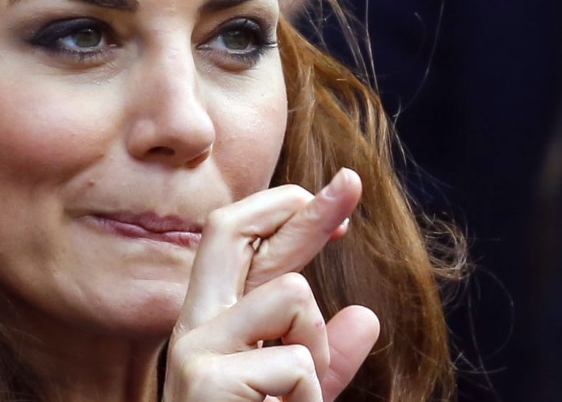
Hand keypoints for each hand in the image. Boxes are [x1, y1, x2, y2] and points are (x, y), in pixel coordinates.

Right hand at [163, 169, 380, 400]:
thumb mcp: (299, 394)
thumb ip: (326, 358)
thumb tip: (366, 316)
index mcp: (213, 322)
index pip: (241, 243)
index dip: (290, 212)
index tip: (343, 199)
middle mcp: (194, 324)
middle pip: (229, 227)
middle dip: (299, 204)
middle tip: (351, 182)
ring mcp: (194, 347)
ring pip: (292, 294)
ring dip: (317, 350)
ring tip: (294, 400)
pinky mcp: (206, 378)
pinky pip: (298, 363)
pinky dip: (310, 399)